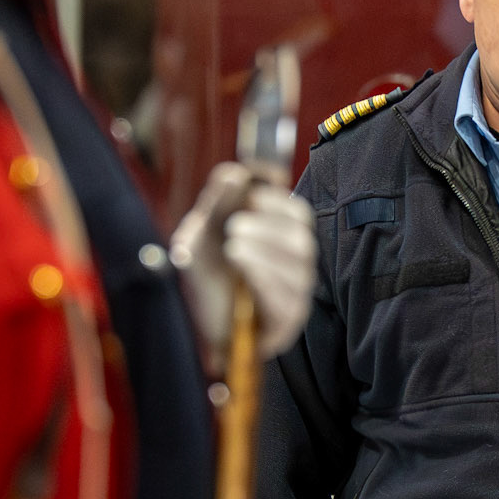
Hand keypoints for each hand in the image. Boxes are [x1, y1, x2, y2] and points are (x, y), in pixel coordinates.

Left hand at [170, 164, 316, 364]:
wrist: (195, 325)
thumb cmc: (205, 279)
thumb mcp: (201, 235)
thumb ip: (217, 204)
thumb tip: (236, 172)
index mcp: (279, 240)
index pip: (298, 214)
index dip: (279, 201)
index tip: (253, 195)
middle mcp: (294, 265)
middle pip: (302, 237)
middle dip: (268, 227)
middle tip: (234, 227)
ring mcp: (295, 294)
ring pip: (300, 266)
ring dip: (264, 251)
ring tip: (232, 249)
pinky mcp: (289, 320)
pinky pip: (289, 298)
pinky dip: (266, 280)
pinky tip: (244, 275)